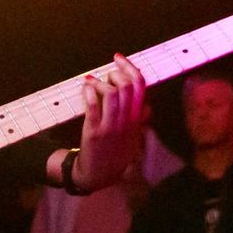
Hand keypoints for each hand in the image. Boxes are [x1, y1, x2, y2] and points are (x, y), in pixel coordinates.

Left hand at [73, 53, 145, 190]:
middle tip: (106, 74)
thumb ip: (139, 121)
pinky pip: (93, 106)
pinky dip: (89, 92)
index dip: (130, 68)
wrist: (99, 175)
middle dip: (115, 73)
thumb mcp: (133, 138)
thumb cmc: (115, 155)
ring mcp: (110, 126)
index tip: (118, 58)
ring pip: (111, 94)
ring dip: (101, 82)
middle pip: (127, 86)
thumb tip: (147, 107)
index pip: (140, 87)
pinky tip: (85, 87)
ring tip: (93, 82)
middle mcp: (126, 121)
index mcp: (137, 119)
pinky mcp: (94, 132)